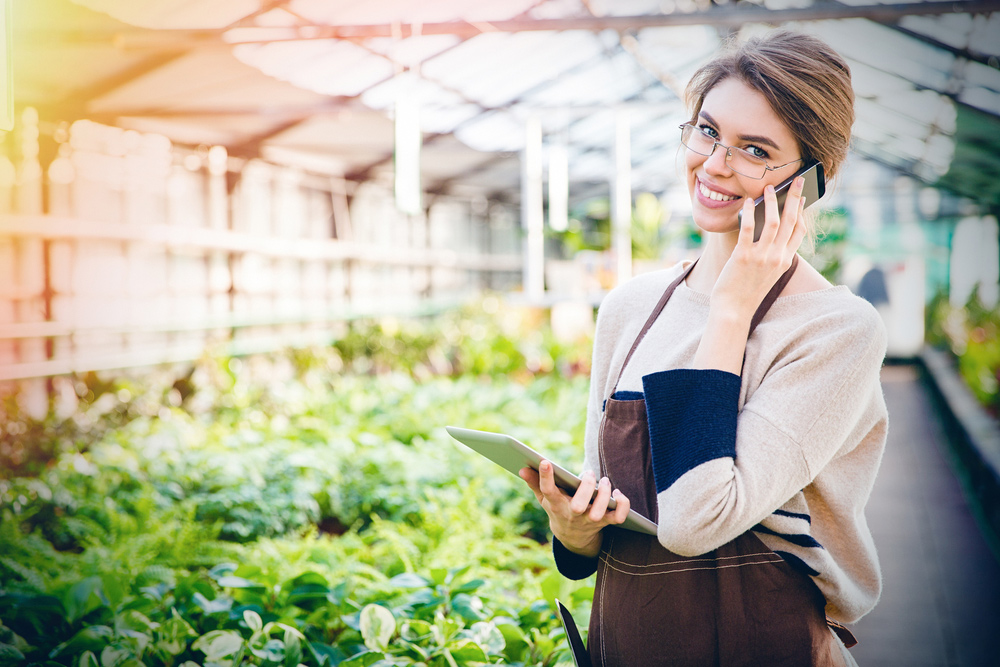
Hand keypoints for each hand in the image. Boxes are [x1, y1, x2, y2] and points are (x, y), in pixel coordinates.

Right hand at [519, 461, 630, 557]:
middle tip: (589, 473)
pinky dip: (622, 505)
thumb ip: (535, 483)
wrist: (573, 537)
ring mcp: (590, 520)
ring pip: (599, 512)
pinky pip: (618, 517)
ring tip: (605, 481)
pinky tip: (618, 493)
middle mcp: (573, 514)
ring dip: (604, 495)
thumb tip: (522, 469)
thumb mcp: (544, 498)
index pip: (548, 492)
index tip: (545, 462)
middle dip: (585, 488)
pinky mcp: (605, 522)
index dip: (545, 478)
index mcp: (556, 505)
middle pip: (579, 506)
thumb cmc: (558, 508)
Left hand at [716, 175, 807, 316]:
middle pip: (791, 221)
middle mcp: (777, 258)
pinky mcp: (743, 256)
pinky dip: (750, 213)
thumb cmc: (746, 291)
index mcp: (784, 261)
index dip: (801, 212)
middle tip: (797, 180)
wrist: (733, 310)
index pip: (798, 232)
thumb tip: (770, 229)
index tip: (802, 198)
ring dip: (773, 202)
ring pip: (773, 222)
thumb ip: (772, 254)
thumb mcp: (767, 273)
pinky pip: (749, 229)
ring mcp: (761, 257)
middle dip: (795, 197)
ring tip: (769, 188)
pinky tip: (748, 203)